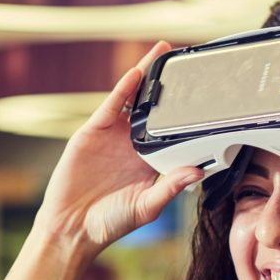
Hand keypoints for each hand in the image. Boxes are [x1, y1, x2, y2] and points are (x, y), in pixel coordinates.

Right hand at [33, 41, 204, 257]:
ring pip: (135, 100)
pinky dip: (124, 89)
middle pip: (156, 107)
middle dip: (169, 84)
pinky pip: (112, 106)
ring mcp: (115, 136)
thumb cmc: (112, 222)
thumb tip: (197, 171)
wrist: (72, 227)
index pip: (174, 130)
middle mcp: (135, 144)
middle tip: (186, 59)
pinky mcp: (94, 132)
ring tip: (163, 53)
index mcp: (152, 161)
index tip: (206, 95)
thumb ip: (171, 187)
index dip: (187, 112)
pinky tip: (137, 74)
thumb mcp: (148, 206)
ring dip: (147, 76)